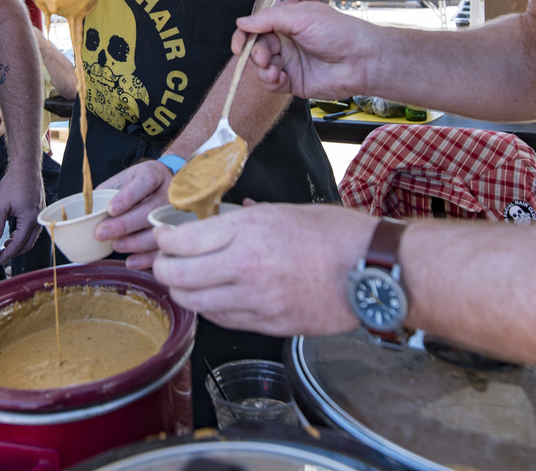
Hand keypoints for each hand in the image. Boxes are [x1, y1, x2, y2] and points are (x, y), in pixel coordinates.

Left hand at [0, 165, 43, 263]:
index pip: (19, 244)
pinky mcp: (40, 208)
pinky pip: (35, 227)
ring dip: (21, 242)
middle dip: (16, 251)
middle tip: (3, 255)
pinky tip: (15, 232)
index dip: (8, 254)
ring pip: (33, 236)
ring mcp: (41, 213)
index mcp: (29, 219)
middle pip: (29, 243)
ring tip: (7, 244)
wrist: (26, 166)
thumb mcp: (0, 206)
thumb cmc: (13, 183)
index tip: (0, 260)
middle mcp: (38, 218)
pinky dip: (25, 233)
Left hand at [95, 161, 173, 269]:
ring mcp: (175, 214)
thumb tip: (88, 212)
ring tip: (116, 245)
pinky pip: (164, 249)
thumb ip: (108, 192)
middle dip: (124, 225)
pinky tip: (131, 261)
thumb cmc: (141, 184)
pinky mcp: (176, 233)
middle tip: (101, 233)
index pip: (144, 183)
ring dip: (135, 243)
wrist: (168, 186)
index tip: (110, 210)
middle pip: (150, 211)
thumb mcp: (125, 178)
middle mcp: (168, 193)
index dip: (127, 197)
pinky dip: (146, 259)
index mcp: (154, 174)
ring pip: (158, 232)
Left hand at [153, 203, 375, 335]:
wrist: (373, 270)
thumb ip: (246, 218)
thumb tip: (219, 220)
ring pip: (195, 304)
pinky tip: (215, 298)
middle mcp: (246, 266)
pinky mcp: (269, 325)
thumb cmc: (336, 234)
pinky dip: (211, 309)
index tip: (162, 237)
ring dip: (183, 293)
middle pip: (178, 276)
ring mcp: (256, 300)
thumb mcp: (285, 210)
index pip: (182, 241)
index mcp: (248, 229)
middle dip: (162, 269)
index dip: (163, 240)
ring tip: (185, 282)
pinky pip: (224, 320)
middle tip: (163, 262)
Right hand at [232, 1, 375, 99]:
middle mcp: (286, 42)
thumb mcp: (301, 17)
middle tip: (264, 58)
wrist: (361, 60)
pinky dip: (272, 83)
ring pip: (261, 68)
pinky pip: (272, 85)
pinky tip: (282, 79)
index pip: (256, 27)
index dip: (244, 35)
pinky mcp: (294, 82)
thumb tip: (241, 22)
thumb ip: (269, 19)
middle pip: (256, 49)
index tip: (239, 45)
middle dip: (255, 54)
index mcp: (287, 22)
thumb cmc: (337, 32)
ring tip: (276, 71)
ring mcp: (289, 62)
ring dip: (262, 70)